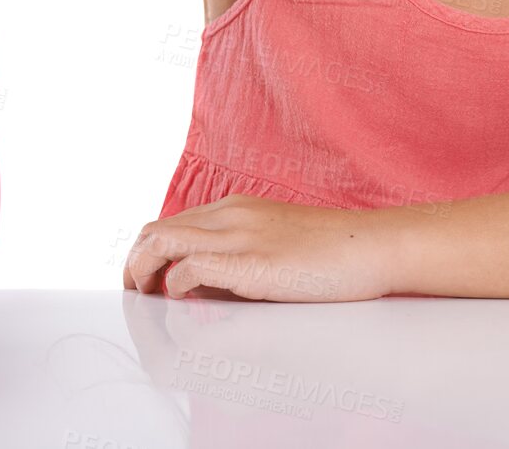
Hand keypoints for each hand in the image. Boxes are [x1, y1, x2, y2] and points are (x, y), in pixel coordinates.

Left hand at [121, 194, 404, 302]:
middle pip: (155, 230)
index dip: (147, 254)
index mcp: (235, 208)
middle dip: (134, 264)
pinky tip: (185, 301)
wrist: (374, 245)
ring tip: (146, 299)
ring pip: (161, 242)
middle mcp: (230, 215)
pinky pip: (190, 268)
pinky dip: (175, 286)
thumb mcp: (275, 243)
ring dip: (142, 273)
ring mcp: (240, 235)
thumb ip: (238, 256)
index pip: (169, 224)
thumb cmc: (334, 251)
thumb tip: (202, 286)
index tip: (145, 282)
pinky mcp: (252, 262)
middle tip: (137, 294)